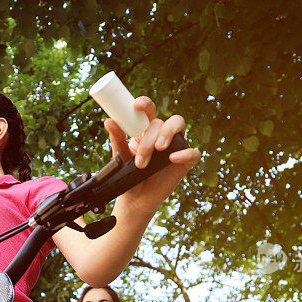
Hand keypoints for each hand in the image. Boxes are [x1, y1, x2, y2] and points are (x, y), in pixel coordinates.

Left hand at [105, 96, 200, 214]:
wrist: (136, 199)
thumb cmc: (128, 175)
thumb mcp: (120, 157)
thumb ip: (117, 139)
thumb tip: (109, 121)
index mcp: (145, 130)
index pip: (148, 110)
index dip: (145, 103)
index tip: (136, 106)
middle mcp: (162, 134)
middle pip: (161, 122)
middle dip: (149, 139)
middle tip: (140, 159)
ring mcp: (175, 146)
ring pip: (179, 126)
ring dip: (167, 134)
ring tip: (158, 150)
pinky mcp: (185, 162)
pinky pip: (193, 152)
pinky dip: (186, 153)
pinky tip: (173, 158)